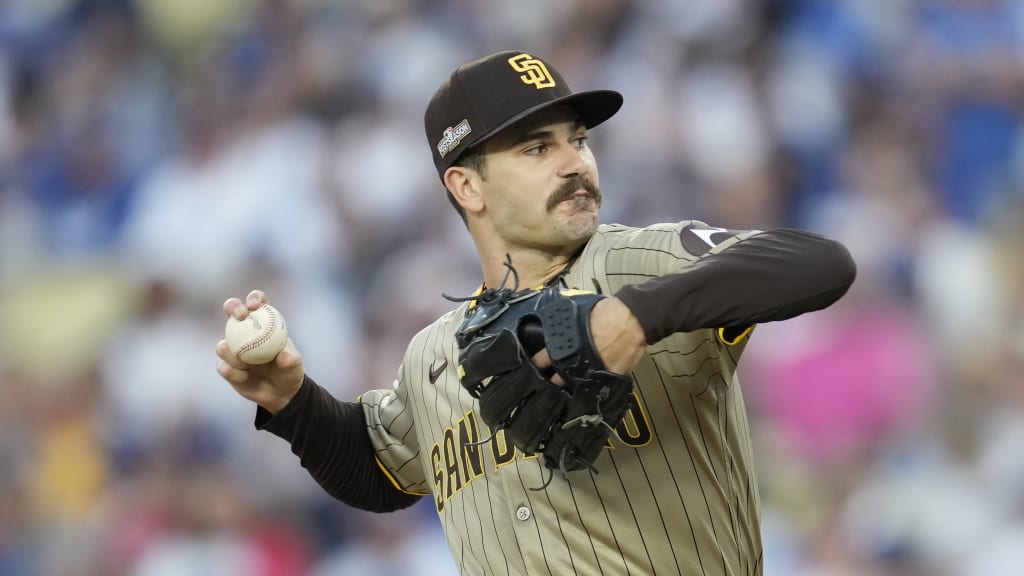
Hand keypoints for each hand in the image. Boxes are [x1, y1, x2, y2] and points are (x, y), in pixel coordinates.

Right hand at [216, 290, 304, 413]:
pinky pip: (223, 366)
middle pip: (232, 311)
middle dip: (233, 307)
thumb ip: (291, 359)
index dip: (254, 298)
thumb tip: (283, 356)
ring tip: (245, 364)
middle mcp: (244, 331)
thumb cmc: (289, 372)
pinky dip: (232, 371)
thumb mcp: (295, 365)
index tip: (255, 305)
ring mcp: (233, 348)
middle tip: (240, 316)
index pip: (257, 303)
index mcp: (262, 323)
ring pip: (223, 344)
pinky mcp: (225, 366)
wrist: (279, 393)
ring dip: (231, 352)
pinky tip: (243, 376)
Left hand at [531, 296, 645, 379]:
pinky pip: (596, 389)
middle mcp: (574, 362)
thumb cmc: (606, 311)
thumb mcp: (576, 310)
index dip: (537, 364)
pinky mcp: (608, 379)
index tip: (536, 366)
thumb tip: (558, 320)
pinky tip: (589, 389)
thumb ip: (565, 321)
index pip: (541, 360)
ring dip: (570, 387)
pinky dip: (592, 388)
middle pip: (555, 380)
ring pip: (574, 389)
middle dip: (551, 381)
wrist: (631, 319)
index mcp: (563, 345)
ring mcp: (590, 373)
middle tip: (550, 380)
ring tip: (568, 388)